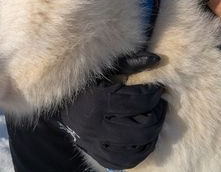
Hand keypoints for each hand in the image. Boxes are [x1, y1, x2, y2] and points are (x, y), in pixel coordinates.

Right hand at [58, 51, 165, 168]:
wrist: (62, 104)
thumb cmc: (87, 82)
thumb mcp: (106, 69)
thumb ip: (130, 63)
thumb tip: (156, 59)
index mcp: (98, 101)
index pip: (138, 102)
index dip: (153, 95)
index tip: (157, 89)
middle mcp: (95, 126)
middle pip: (141, 129)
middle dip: (156, 116)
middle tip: (159, 106)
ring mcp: (95, 143)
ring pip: (135, 148)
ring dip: (152, 135)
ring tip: (154, 120)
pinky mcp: (96, 154)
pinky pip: (125, 161)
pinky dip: (140, 152)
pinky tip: (145, 139)